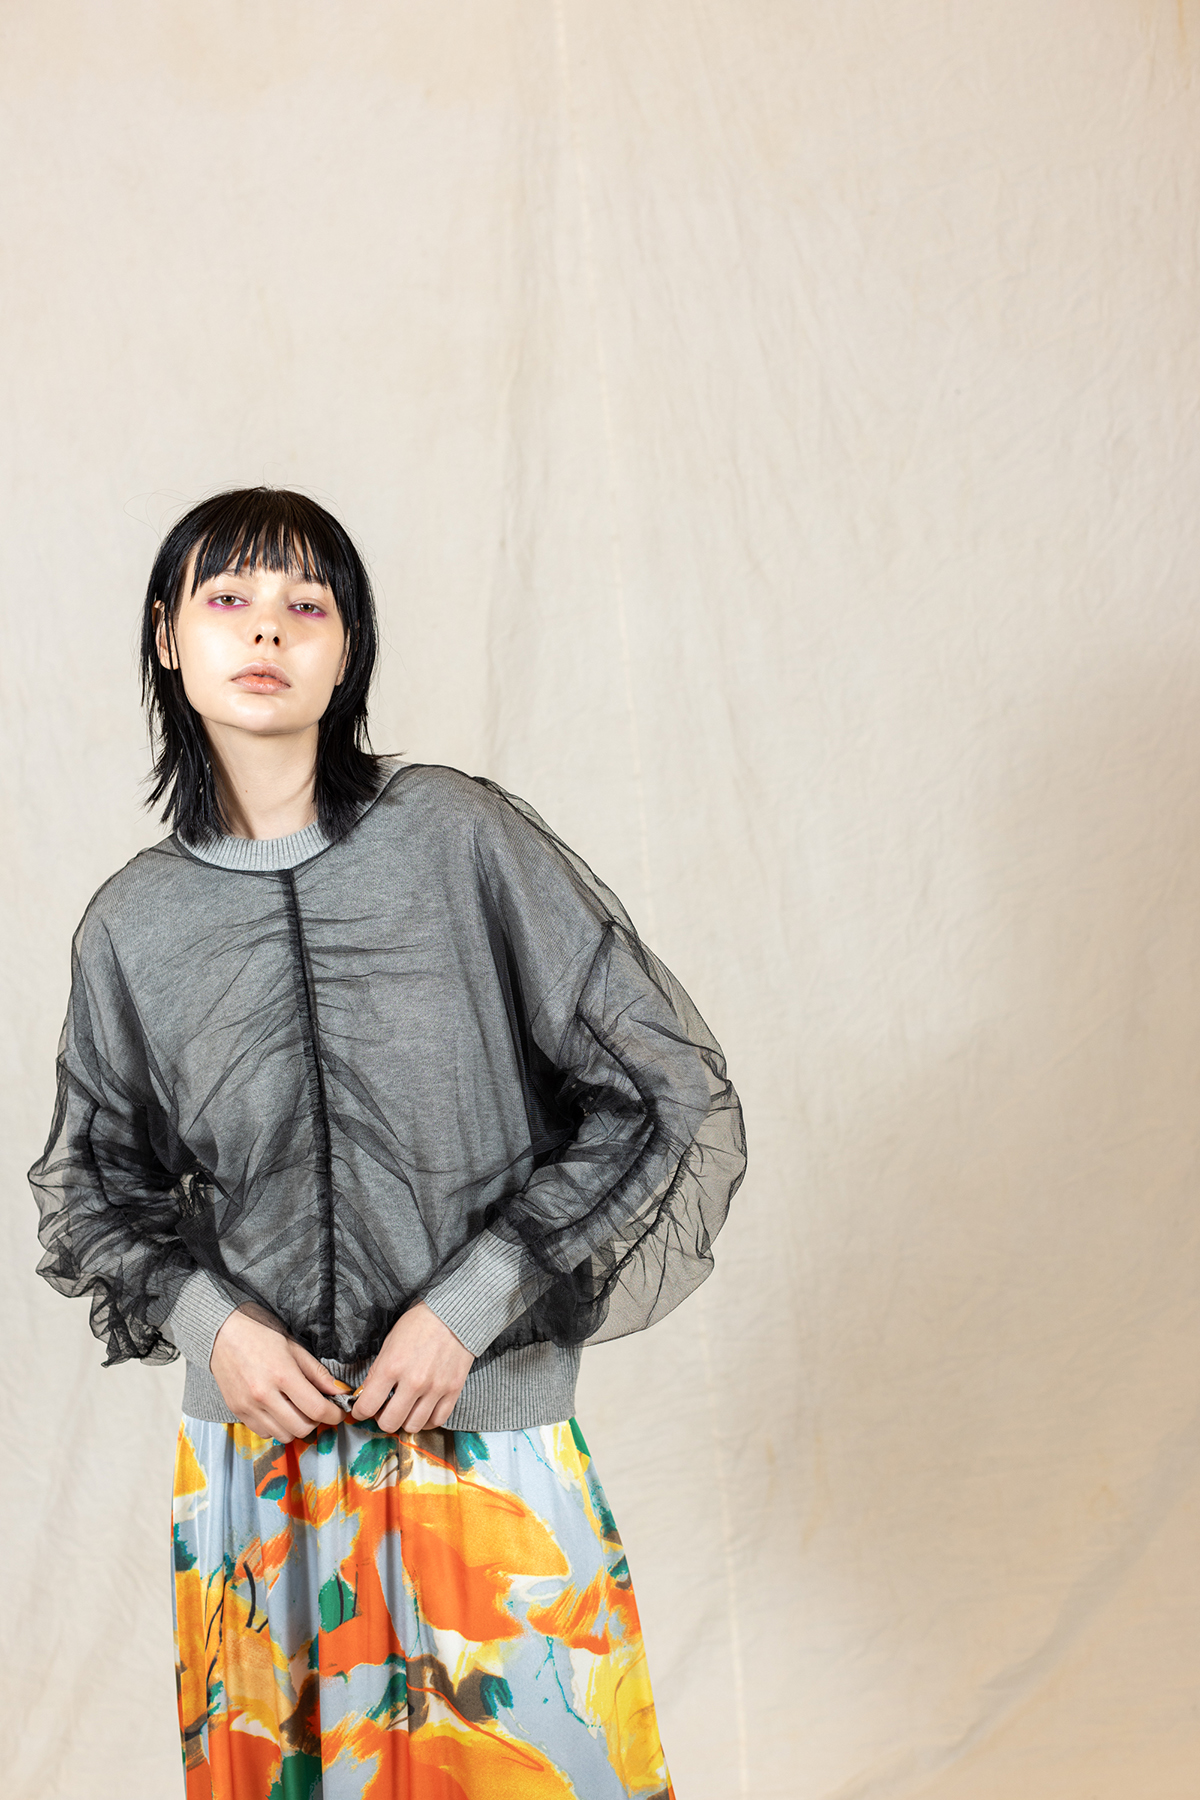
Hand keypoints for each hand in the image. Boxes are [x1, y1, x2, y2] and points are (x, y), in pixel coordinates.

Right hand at [210, 1306, 346, 1441]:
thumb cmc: (261, 1334)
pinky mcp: (237, 1412)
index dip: (334, 1415)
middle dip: (317, 1421)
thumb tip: (339, 1392)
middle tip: (319, 1409)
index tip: (339, 1412)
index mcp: (282, 1375)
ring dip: (296, 1426)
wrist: (223, 1333)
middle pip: (302, 1428)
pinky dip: (277, 1427)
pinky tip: (279, 1411)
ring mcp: (248, 1406)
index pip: (317, 1409)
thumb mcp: (295, 1347)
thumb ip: (318, 1373)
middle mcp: (264, 1395)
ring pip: (283, 1435)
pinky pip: (264, 1433)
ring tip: (298, 1409)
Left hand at [351, 1302, 474, 1432]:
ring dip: (405, 1421)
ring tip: (404, 1410)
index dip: (360, 1412)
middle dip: (382, 1419)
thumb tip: (367, 1394)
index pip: (367, 1406)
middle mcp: (413, 1382)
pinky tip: (423, 1410)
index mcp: (392, 1366)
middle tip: (384, 1410)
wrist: (453, 1315)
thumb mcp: (390, 1342)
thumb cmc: (419, 1324)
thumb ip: (378, 1371)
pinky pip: (438, 1420)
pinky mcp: (453, 1390)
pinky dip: (427, 1421)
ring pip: (413, 1426)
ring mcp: (435, 1388)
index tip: (362, 1410)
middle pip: (390, 1423)